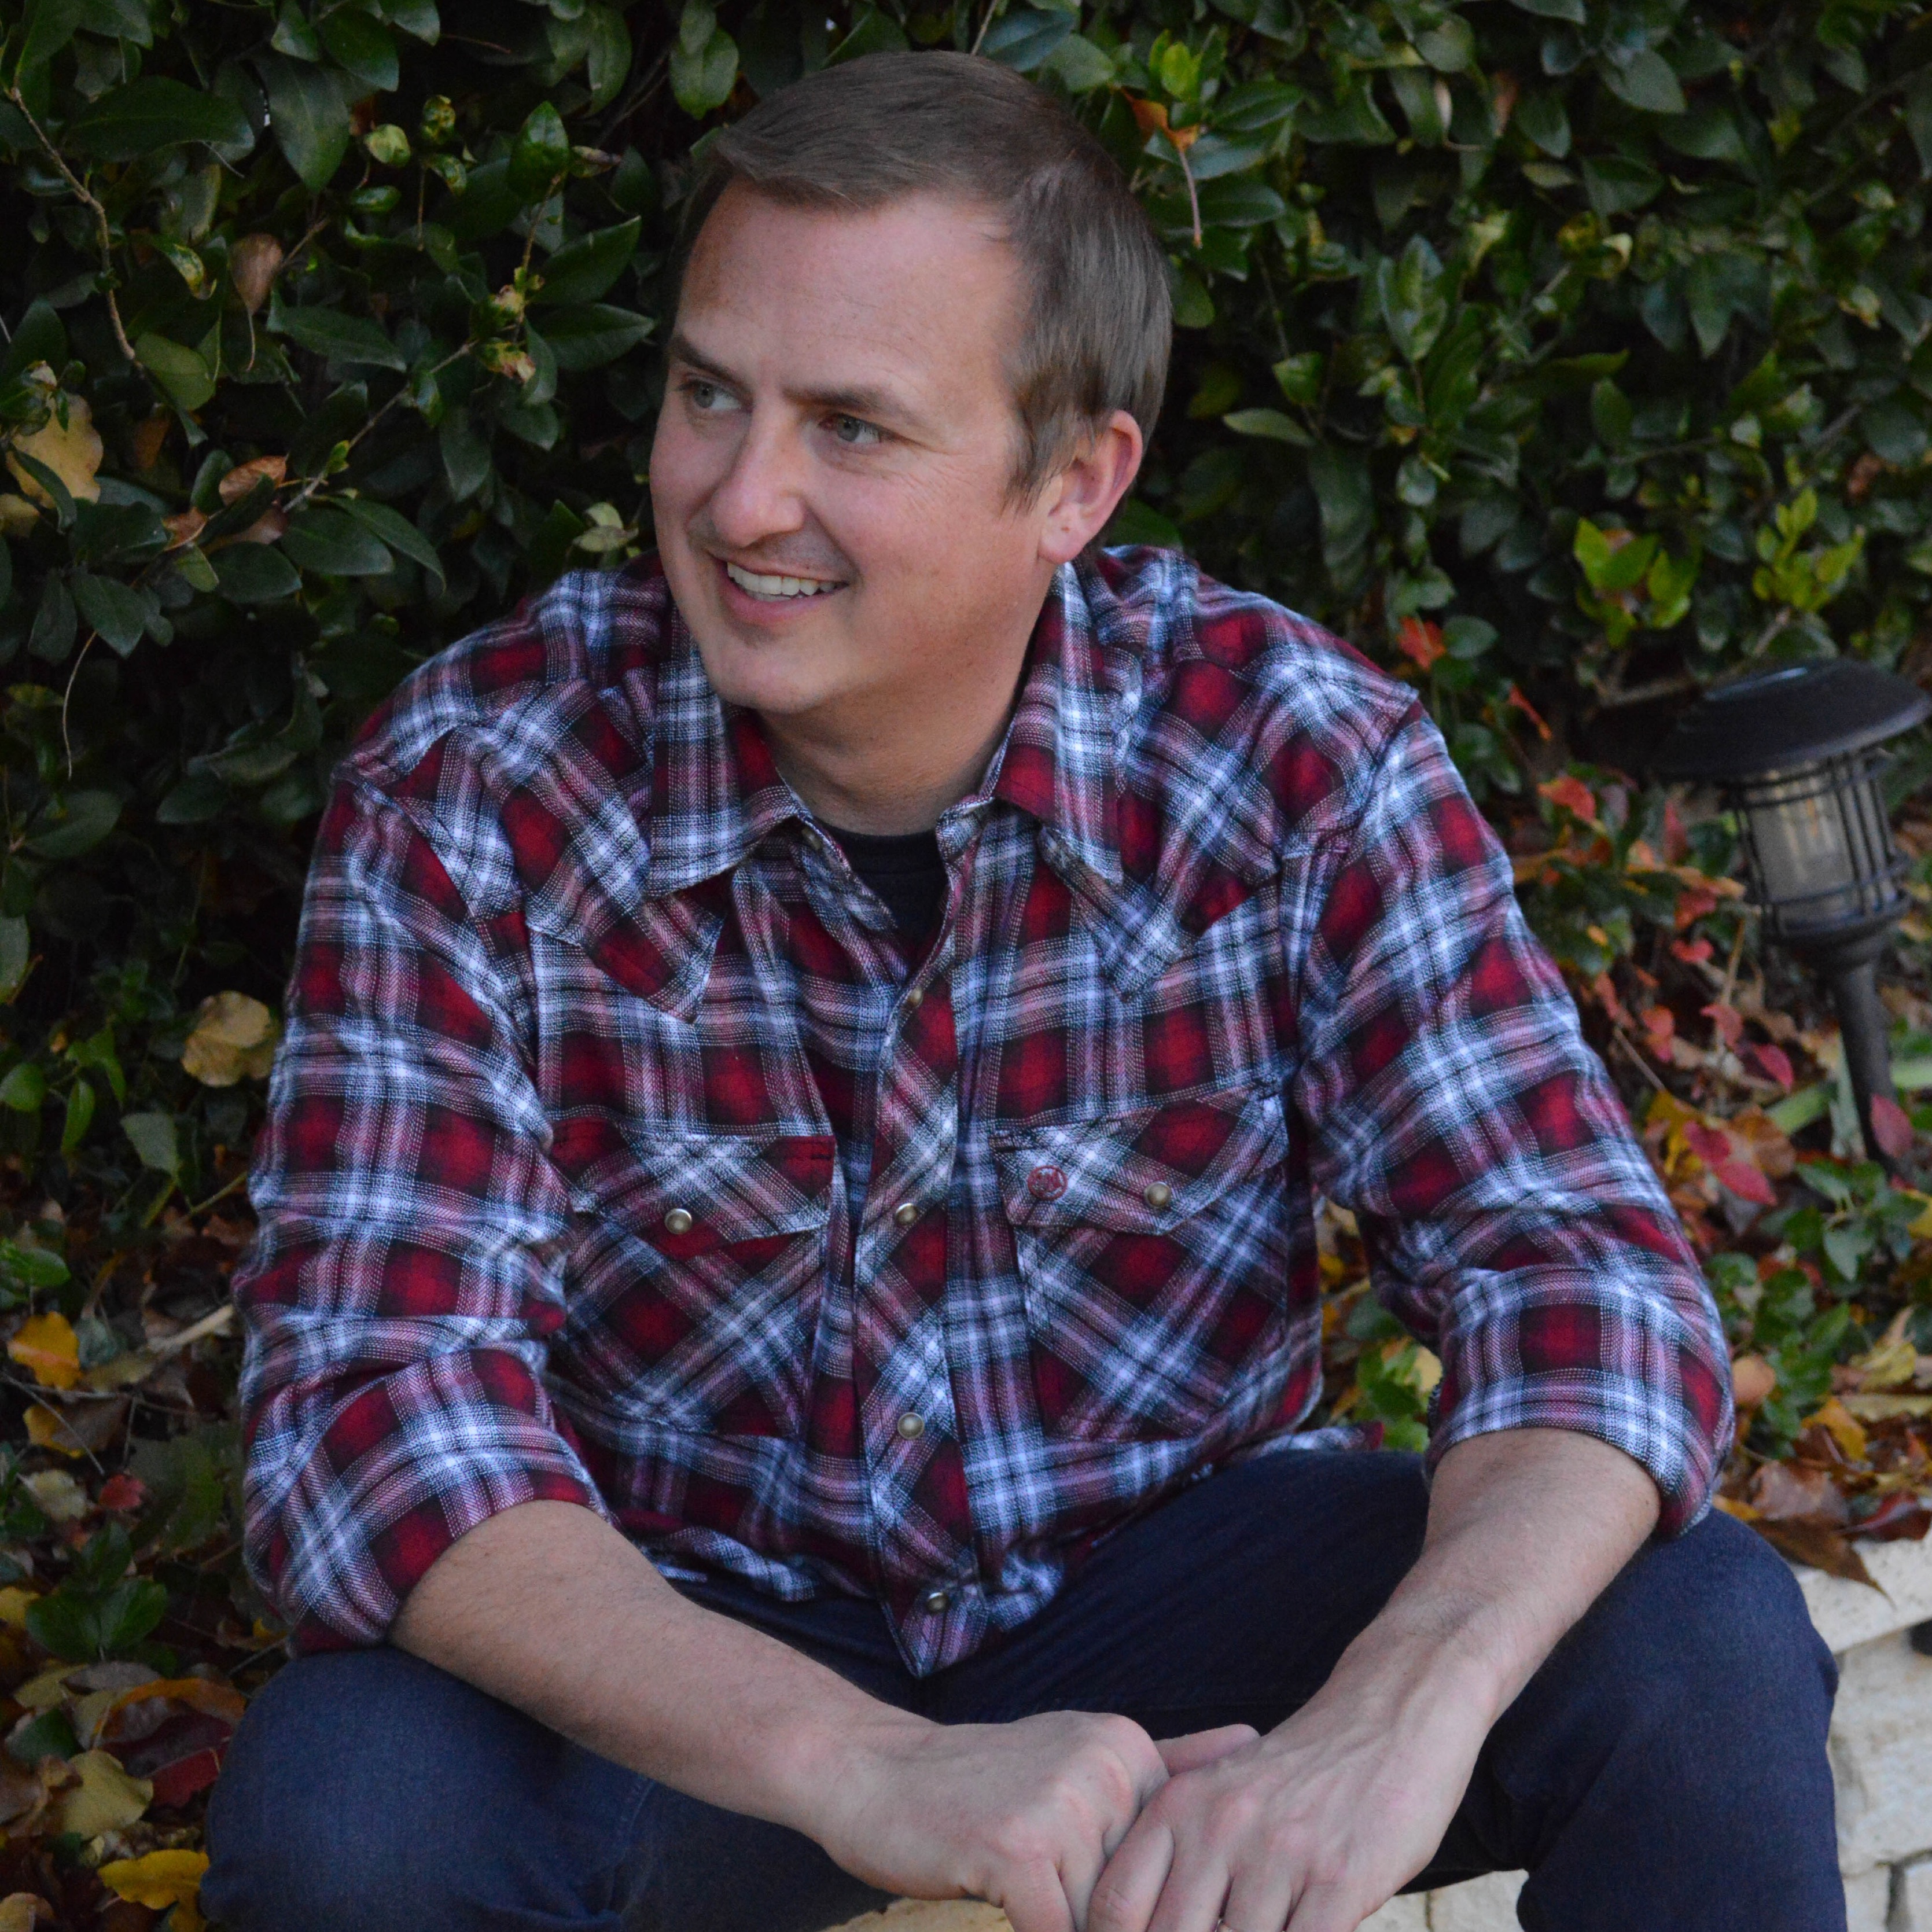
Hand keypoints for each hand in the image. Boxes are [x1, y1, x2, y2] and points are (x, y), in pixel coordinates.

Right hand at [804, 1712, 1257, 1931]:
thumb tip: (1254, 1742)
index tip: (1141, 1912)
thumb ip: (1168, 1760)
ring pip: (1104, 1924)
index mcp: (1127, 1748)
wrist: (872, 1771)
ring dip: (1070, 1924)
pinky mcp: (1020, 1850)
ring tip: (1023, 1886)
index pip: (1173, 1859)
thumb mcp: (1080, 1752)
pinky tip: (1003, 1902)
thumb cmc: (978, 1781)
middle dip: (1113, 1924)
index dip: (1155, 1905)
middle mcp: (1107, 1767)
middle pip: (1141, 1897)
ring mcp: (1064, 1805)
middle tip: (1060, 1892)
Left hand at [1086, 1658, 1492, 1931]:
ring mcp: (1278, 1854)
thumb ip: (1182, 1859)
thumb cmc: (1300, 1776)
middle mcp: (1219, 1828)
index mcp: (1179, 1807)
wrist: (1389, 1718)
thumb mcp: (1221, 1796)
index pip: (1115, 1904)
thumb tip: (1140, 1924)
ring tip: (1268, 1927)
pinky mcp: (1339, 1880)